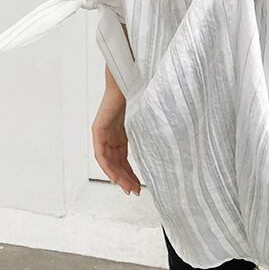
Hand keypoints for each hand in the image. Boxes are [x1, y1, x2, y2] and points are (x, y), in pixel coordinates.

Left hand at [91, 78, 141, 195]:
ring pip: (108, 162)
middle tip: (134, 192)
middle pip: (117, 162)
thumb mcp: (146, 116)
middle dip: (126, 178)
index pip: (123, 157)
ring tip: (129, 189)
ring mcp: (103, 132)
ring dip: (118, 177)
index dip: (130, 172)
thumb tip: (170, 137)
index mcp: (121, 131)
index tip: (138, 185)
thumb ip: (150, 128)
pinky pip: (101, 154)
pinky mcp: (98, 130)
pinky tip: (116, 177)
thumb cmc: (139, 91)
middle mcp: (111, 134)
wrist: (127, 77)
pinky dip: (108, 167)